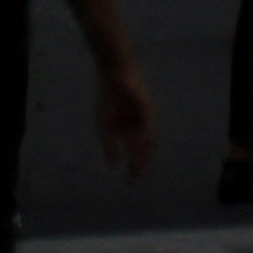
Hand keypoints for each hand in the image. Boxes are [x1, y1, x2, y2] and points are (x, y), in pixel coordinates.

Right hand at [94, 58, 159, 176]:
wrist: (112, 71)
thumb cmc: (108, 95)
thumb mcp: (104, 124)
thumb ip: (109, 143)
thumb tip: (113, 164)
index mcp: (132, 128)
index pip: (138, 151)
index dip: (135, 165)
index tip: (130, 180)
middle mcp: (142, 125)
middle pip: (145, 149)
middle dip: (140, 164)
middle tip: (135, 178)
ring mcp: (146, 117)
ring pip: (148, 140)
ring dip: (143, 154)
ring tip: (137, 167)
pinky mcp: (148, 107)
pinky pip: (148, 125)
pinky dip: (144, 136)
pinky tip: (139, 146)